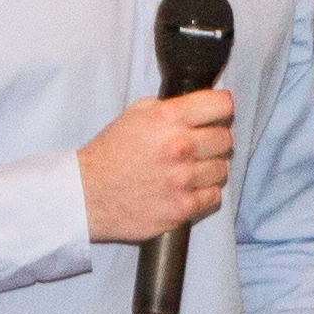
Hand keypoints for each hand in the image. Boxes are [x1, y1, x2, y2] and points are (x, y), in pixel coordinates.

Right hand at [80, 88, 239, 245]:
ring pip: (222, 169)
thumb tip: (199, 108)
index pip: (222, 105)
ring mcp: (183, 179)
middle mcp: (179, 146)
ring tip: (188, 170)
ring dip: (209, 169)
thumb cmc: (109, 155)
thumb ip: (168, 108)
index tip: (218, 114)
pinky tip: (185, 189)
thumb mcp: (134, 115)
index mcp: (168, 118)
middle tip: (200, 146)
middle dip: (215, 141)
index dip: (222, 108)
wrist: (86, 195)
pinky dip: (203, 193)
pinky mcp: (183, 208)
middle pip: (226, 139)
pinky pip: (214, 196)